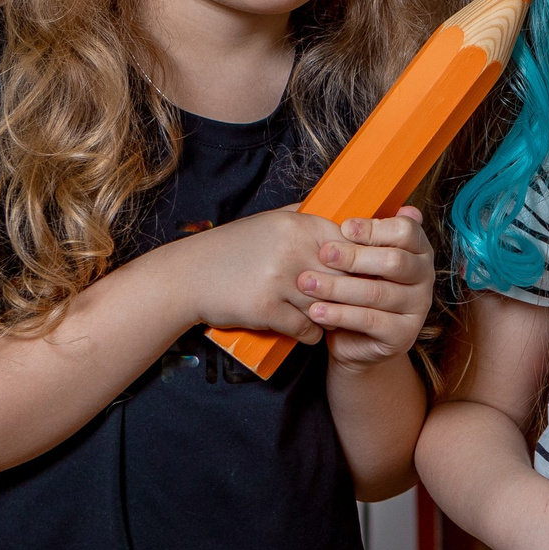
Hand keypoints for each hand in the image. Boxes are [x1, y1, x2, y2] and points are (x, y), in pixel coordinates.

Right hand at [172, 205, 346, 344]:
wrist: (187, 276)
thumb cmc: (231, 250)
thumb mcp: (268, 222)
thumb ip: (303, 217)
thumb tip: (340, 215)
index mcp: (297, 225)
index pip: (350, 246)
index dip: (359, 265)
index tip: (361, 278)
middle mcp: (292, 249)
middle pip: (343, 278)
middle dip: (348, 295)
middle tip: (351, 305)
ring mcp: (279, 279)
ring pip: (327, 306)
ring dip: (330, 317)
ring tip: (328, 318)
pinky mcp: (266, 308)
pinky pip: (306, 328)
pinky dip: (310, 334)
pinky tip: (309, 332)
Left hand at [300, 208, 435, 369]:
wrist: (354, 339)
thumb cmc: (355, 288)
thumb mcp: (361, 259)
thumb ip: (370, 233)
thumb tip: (398, 205)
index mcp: (418, 250)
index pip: (406, 231)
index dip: (374, 228)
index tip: (343, 228)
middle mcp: (424, 278)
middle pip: (394, 261)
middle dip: (354, 257)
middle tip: (322, 254)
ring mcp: (417, 308)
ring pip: (377, 292)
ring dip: (338, 287)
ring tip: (307, 283)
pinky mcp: (403, 335)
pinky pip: (370, 321)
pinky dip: (339, 315)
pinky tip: (315, 311)